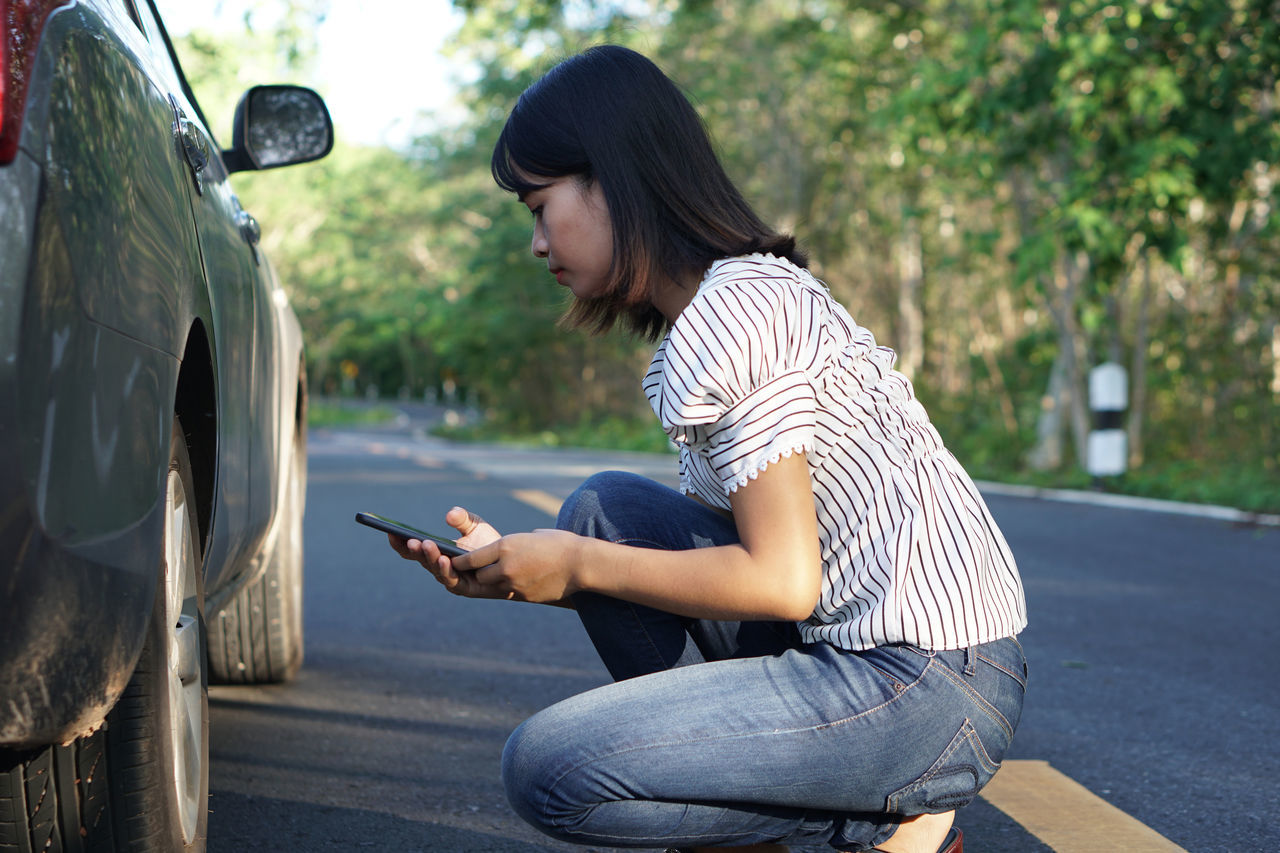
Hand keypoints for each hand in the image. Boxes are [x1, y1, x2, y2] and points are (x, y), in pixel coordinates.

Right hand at [387, 506, 502, 596]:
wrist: (509, 562)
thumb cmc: (488, 543)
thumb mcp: (474, 525)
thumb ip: (462, 518)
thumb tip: (450, 514)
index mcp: (435, 552)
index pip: (411, 549)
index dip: (398, 541)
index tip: (390, 531)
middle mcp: (438, 567)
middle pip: (420, 559)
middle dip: (414, 549)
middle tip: (410, 538)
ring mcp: (450, 578)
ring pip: (434, 569)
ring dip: (429, 557)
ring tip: (426, 544)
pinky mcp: (463, 588)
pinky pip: (451, 580)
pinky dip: (446, 569)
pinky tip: (445, 559)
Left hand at [456, 529, 583, 603]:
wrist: (581, 563)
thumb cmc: (558, 543)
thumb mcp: (529, 537)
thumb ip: (510, 546)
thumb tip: (499, 555)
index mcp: (505, 546)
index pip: (470, 559)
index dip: (459, 561)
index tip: (452, 561)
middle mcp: (505, 567)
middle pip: (478, 576)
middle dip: (476, 573)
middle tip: (473, 570)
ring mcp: (515, 584)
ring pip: (494, 586)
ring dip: (494, 581)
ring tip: (501, 574)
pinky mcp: (524, 596)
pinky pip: (511, 592)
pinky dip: (512, 587)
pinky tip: (521, 580)